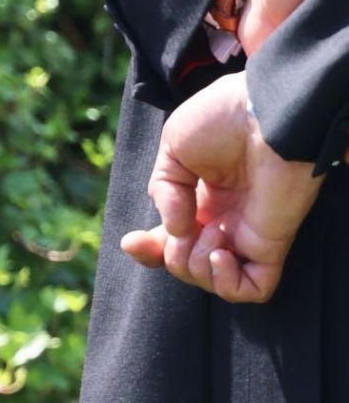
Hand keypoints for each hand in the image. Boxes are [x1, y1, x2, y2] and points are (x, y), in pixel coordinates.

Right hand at [121, 73, 320, 302]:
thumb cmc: (219, 119)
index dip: (150, 249)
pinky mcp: (271, 245)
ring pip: (213, 280)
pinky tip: (219, 253)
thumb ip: (164, 191)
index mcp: (198, 196)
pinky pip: (253, 288)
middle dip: (171, 256)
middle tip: (181, 228)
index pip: (172, 238)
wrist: (260, 113)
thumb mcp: (173, 147)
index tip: (131, 242)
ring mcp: (246, 234)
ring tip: (210, 230)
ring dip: (197, 264)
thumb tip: (175, 232)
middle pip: (186, 264)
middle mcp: (221, 218)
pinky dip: (227, 282)